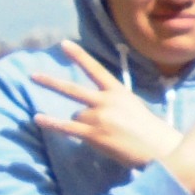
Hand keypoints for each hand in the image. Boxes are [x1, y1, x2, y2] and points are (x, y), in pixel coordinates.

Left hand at [32, 42, 183, 168]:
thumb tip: (92, 110)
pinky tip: (38, 118)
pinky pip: (66, 127)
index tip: (64, 44)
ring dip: (84, 125)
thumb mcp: (135, 108)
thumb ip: (114, 104)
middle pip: (73, 89)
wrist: (161, 151)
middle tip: (33, 76)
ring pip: (76, 116)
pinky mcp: (93, 133)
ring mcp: (98, 117)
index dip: (79, 56)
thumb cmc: (153, 133)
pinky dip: (50, 123)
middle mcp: (106, 101)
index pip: (96, 70)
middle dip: (51, 82)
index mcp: (119, 92)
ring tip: (103, 134)